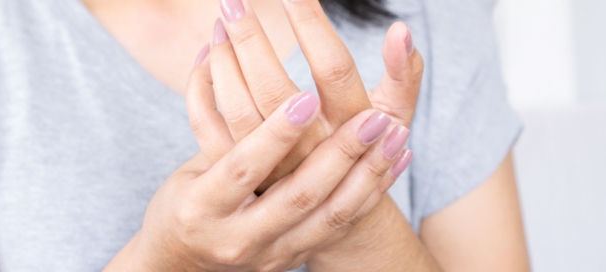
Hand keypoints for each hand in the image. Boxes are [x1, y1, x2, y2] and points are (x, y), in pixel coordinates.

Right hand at [105, 83, 410, 270]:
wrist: (186, 266)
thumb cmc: (185, 204)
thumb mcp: (188, 169)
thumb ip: (210, 123)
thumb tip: (212, 48)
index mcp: (201, 207)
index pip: (243, 168)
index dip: (276, 134)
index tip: (308, 98)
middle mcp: (238, 237)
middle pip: (298, 195)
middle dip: (339, 154)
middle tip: (372, 118)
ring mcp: (271, 254)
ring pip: (330, 216)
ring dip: (368, 173)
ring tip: (396, 135)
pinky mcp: (295, 257)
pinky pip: (342, 225)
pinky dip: (372, 192)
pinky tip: (396, 161)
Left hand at [192, 0, 422, 193]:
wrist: (331, 212)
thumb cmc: (366, 152)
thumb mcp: (397, 117)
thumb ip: (404, 75)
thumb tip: (401, 30)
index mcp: (351, 129)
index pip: (333, 69)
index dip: (312, 25)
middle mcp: (309, 150)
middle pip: (273, 88)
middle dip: (251, 37)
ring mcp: (271, 165)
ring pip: (236, 107)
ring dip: (224, 58)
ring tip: (222, 21)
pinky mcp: (239, 173)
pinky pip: (207, 125)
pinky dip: (200, 85)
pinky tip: (206, 53)